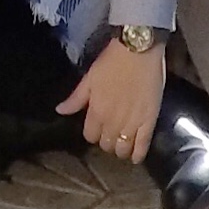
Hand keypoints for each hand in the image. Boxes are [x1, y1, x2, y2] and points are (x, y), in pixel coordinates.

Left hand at [58, 36, 167, 162]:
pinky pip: (142, 145)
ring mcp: (131, 123)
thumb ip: (76, 98)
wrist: (138, 51)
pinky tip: (135, 157)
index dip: (93, 134)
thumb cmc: (112, 61)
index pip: (90, 136)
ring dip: (120, 150)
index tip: (98, 129)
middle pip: (106, 144)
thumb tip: (60, 111)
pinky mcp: (149, 122)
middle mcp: (112, 122)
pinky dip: (138, 154)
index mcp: (96, 111)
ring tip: (122, 146)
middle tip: (111, 135)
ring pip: (122, 148)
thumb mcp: (89, 78)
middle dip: (106, 142)